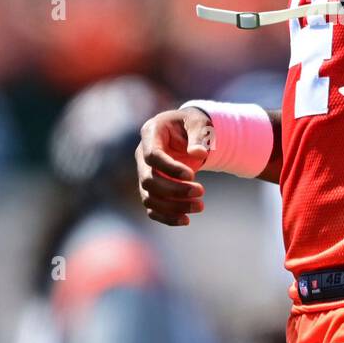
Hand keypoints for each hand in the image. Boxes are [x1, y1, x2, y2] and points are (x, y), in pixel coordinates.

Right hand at [135, 107, 212, 225]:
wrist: (187, 131)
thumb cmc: (193, 124)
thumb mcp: (199, 122)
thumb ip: (199, 135)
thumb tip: (198, 153)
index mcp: (151, 133)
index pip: (152, 156)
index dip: (170, 168)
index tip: (192, 176)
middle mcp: (142, 155)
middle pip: (149, 180)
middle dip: (175, 190)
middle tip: (202, 192)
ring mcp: (144, 172)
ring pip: (150, 197)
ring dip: (174, 206)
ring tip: (200, 206)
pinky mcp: (151, 188)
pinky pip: (152, 208)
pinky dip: (167, 217)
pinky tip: (185, 220)